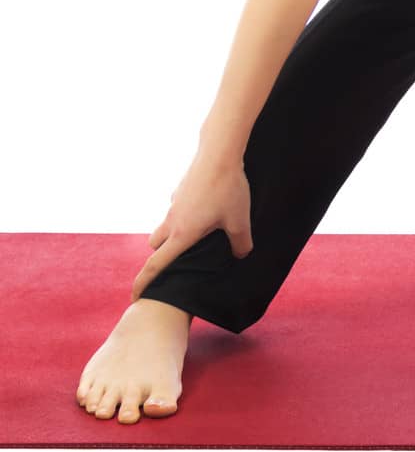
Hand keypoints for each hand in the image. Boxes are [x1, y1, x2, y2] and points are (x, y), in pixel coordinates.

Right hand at [131, 152, 253, 301]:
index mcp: (182, 234)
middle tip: (177, 262)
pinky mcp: (180, 191)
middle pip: (156, 246)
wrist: (218, 153)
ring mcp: (174, 204)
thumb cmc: (229, 188)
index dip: (144, 283)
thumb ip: (240, 243)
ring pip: (165, 226)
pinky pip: (177, 209)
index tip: (136, 298)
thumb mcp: (240, 221)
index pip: (156, 265)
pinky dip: (184, 215)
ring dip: (173, 235)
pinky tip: (206, 210)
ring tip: (198, 236)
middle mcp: (172, 221)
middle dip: (161, 256)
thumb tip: (240, 255)